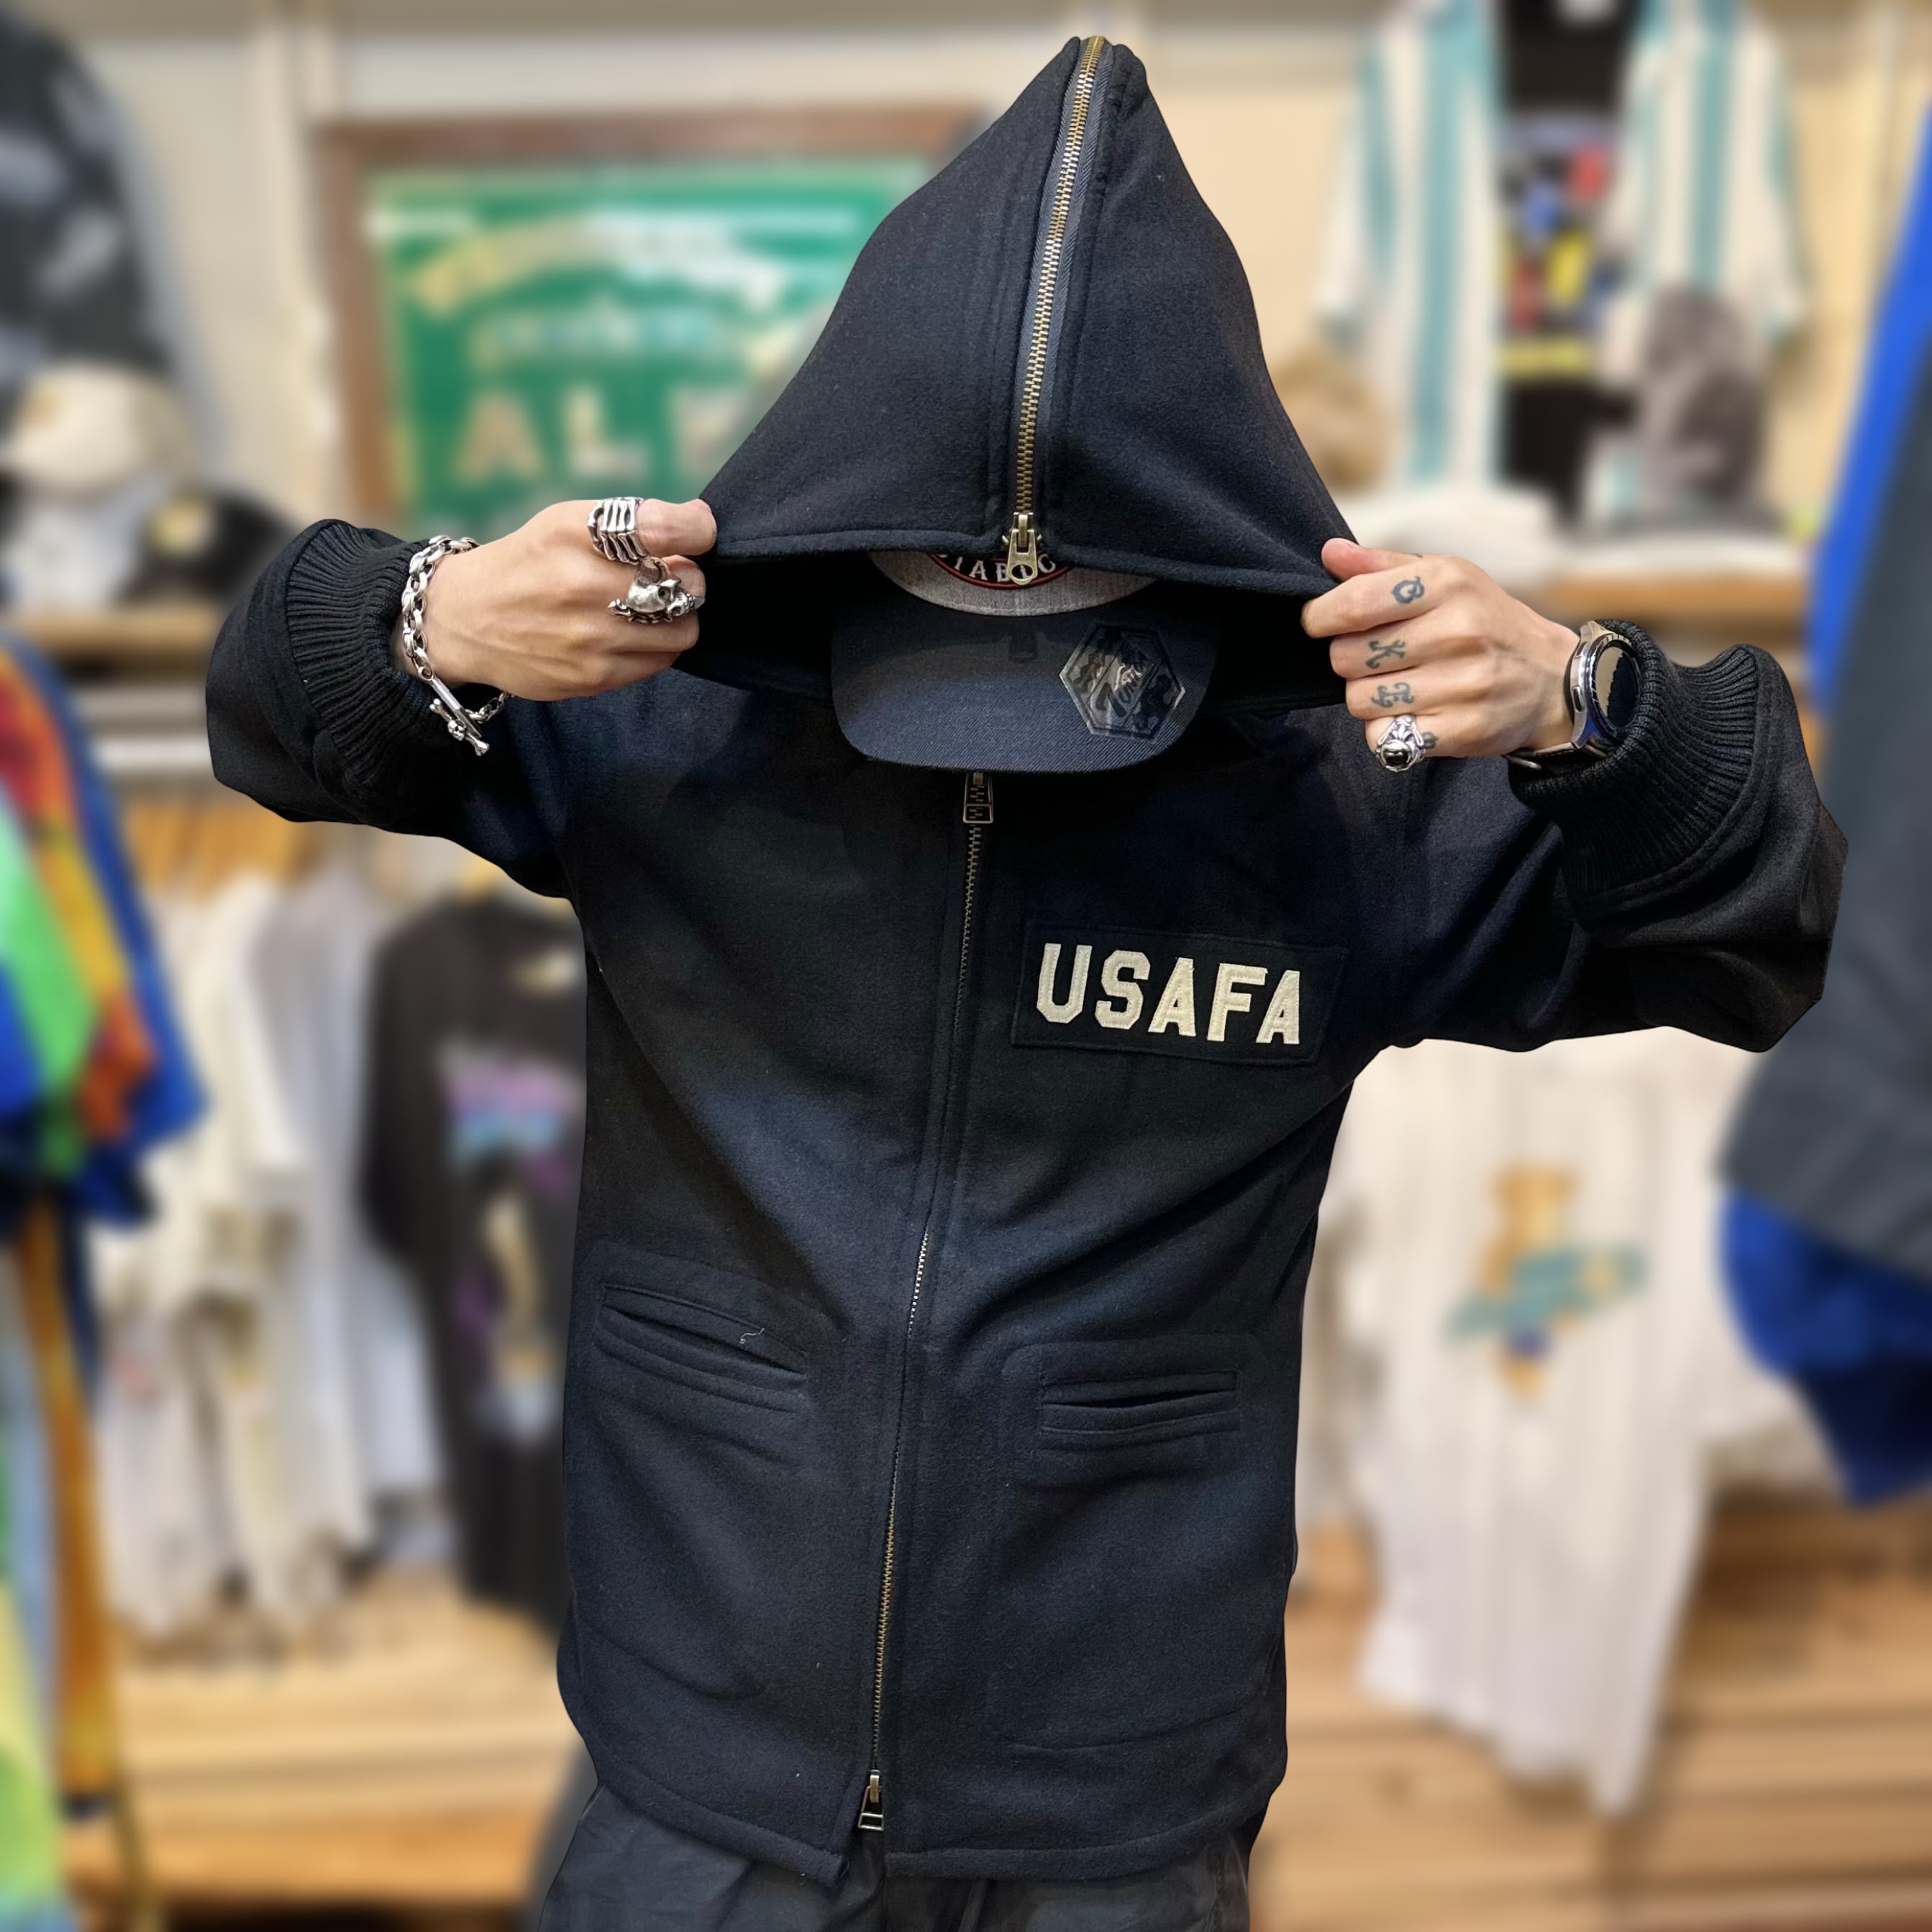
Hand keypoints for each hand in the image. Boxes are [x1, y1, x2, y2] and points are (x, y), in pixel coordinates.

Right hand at [416, 497, 714, 699]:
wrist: (464, 621)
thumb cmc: (527, 564)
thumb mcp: (565, 522)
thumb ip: (633, 521)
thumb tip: (701, 522)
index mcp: (576, 532)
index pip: (666, 528)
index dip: (697, 531)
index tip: (695, 533)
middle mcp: (583, 584)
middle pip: (687, 586)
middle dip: (689, 579)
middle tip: (668, 577)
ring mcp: (589, 636)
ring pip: (683, 631)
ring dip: (679, 618)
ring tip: (653, 609)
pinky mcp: (593, 677)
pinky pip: (660, 662)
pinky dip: (657, 646)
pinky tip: (631, 634)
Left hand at [1302, 538, 1575, 760]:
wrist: (1551, 678)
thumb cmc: (1484, 622)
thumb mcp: (1444, 578)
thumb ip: (1381, 567)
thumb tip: (1329, 553)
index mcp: (1446, 583)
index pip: (1353, 603)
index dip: (1320, 617)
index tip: (1321, 623)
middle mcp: (1456, 632)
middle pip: (1347, 657)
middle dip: (1350, 659)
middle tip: (1379, 657)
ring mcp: (1461, 684)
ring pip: (1360, 700)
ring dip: (1367, 696)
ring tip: (1399, 684)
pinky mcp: (1461, 729)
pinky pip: (1382, 737)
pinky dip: (1385, 730)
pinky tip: (1411, 713)